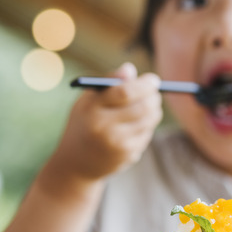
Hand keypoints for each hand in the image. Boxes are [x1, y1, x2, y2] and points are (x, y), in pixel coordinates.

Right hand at [48, 62, 162, 182]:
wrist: (76, 163)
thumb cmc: (84, 124)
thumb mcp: (87, 101)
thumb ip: (108, 83)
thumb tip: (130, 69)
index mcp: (92, 110)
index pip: (124, 92)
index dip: (144, 84)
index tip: (153, 80)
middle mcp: (104, 128)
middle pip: (142, 107)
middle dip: (153, 96)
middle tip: (155, 91)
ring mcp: (118, 143)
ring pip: (149, 120)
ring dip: (154, 109)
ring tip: (150, 104)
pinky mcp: (128, 154)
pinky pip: (147, 133)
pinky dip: (147, 125)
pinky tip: (139, 124)